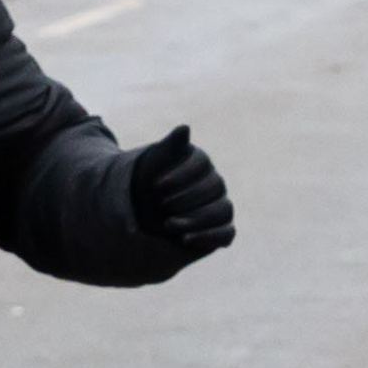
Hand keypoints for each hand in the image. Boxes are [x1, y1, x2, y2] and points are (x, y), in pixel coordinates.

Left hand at [127, 125, 234, 263]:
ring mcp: (220, 206)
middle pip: (214, 188)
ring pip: (222, 211)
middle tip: (160, 206)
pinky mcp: (220, 230)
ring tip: (167, 225)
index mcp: (201, 162)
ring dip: (196, 219)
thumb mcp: (153, 164)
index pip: (201, 164)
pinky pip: (226, 234)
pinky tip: (184, 240)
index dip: (178, 176)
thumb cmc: (147, 183)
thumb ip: (169, 147)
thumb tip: (184, 128)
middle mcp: (215, 183)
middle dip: (185, 198)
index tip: (155, 186)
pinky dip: (209, 237)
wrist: (140, 212)